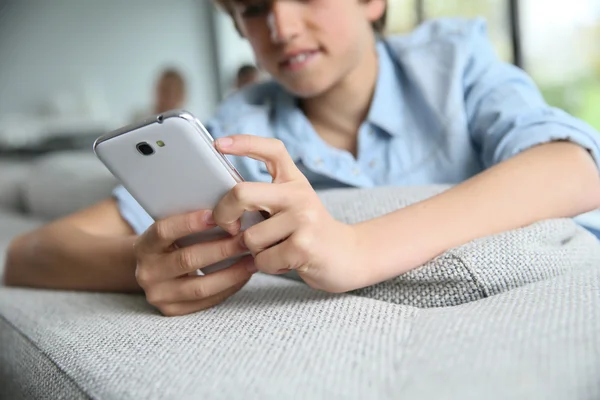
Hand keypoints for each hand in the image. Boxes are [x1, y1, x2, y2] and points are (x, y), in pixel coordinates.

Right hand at [133, 209, 256, 315]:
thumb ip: (192, 221)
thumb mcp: (172, 229)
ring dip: (232, 272)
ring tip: (252, 260)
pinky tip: (244, 275)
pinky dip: (229, 287)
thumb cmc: (171, 242)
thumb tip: (227, 208)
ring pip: (200, 286)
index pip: (163, 231)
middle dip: (222, 249)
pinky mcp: (173, 310)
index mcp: (144, 246)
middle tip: (247, 239)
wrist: (152, 269)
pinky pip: (206, 301)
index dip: (189, 223)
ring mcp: (159, 295)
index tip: (216, 215)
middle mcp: (147, 272)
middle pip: (188, 259)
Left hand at [213, 135, 368, 292]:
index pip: (271, 150)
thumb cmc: (309, 234)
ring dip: (254, 251)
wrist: (350, 257)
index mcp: (294, 181)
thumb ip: (264, 200)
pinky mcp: (303, 246)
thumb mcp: (292, 206)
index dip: (244, 143)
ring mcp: (303, 219)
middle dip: (223, 214)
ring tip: (275, 250)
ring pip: (249, 236)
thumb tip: (220, 206)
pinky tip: (284, 262)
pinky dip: (267, 266)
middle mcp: (299, 194)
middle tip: (228, 227)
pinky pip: (263, 259)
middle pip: (242, 193)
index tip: (219, 144)